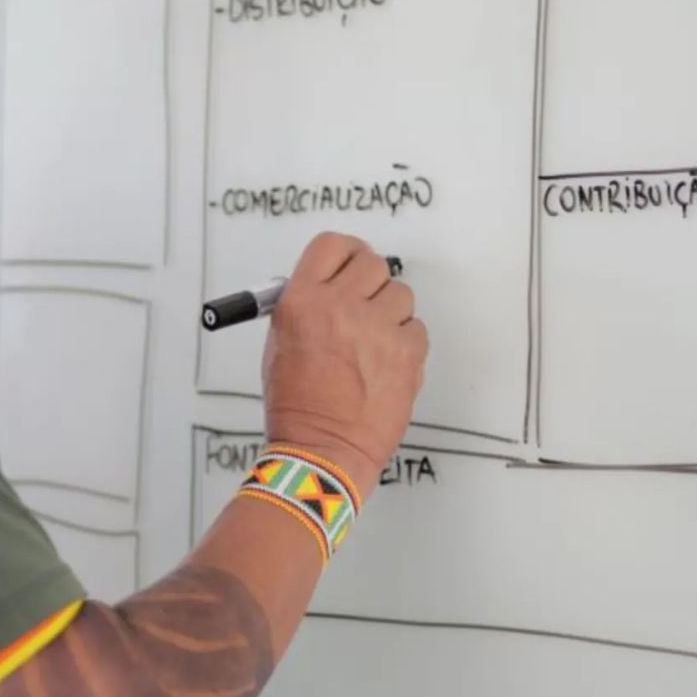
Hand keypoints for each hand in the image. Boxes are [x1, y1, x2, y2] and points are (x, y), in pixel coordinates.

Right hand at [260, 233, 428, 491]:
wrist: (322, 450)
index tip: (349, 262)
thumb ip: (304, 306)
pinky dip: (405, 341)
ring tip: (372, 342)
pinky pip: (416, 327)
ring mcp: (377, 329)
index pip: (332, 246)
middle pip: (372, 262)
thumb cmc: (297, 406)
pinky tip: (385, 363)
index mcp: (302, 302)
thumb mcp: (280, 342)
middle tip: (363, 302)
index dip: (344, 253)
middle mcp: (340, 307)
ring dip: (389, 312)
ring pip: (400, 293)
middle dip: (368, 280)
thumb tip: (329, 285)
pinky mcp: (407, 352)